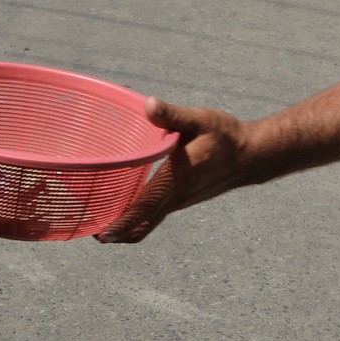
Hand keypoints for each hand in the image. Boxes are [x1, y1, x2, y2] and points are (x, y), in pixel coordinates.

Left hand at [95, 98, 254, 243]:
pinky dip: (137, 217)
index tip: (103, 236)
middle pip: (142, 223)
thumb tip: (148, 104)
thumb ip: (173, 115)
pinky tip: (124, 205)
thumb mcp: (201, 119)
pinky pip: (155, 215)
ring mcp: (179, 201)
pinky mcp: (181, 199)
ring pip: (148, 221)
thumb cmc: (226, 136)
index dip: (124, 222)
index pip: (146, 206)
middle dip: (116, 231)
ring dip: (125, 225)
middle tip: (88, 231)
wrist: (251, 156)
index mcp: (177, 179)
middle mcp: (176, 196)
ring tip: (98, 221)